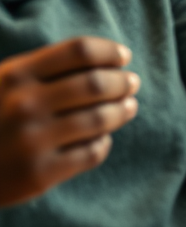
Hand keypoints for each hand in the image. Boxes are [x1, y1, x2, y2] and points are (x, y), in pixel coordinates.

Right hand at [0, 37, 139, 208]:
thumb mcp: (1, 82)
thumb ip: (42, 70)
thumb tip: (104, 62)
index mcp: (15, 74)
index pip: (80, 51)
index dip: (109, 52)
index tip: (123, 56)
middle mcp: (25, 104)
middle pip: (97, 84)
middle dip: (122, 82)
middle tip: (132, 83)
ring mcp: (32, 141)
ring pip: (100, 119)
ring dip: (122, 111)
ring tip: (129, 106)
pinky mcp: (39, 175)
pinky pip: (91, 153)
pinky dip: (103, 142)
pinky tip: (102, 138)